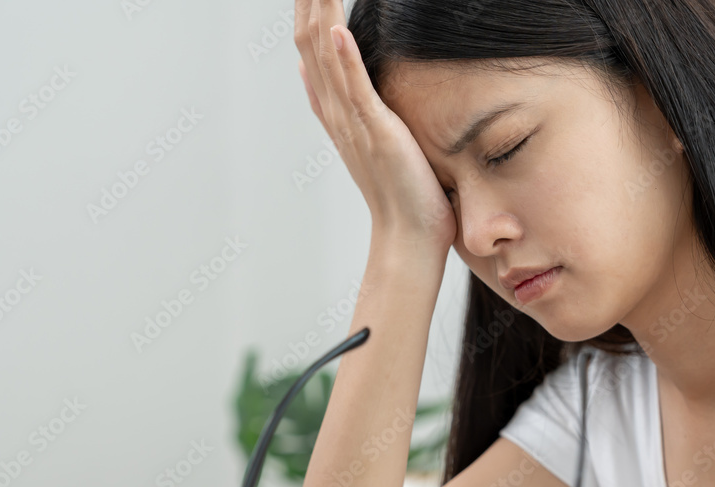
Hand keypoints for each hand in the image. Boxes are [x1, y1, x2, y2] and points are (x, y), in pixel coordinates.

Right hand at [293, 0, 456, 259]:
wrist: (407, 236)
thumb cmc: (399, 191)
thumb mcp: (364, 136)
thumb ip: (337, 100)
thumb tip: (311, 70)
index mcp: (335, 109)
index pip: (312, 46)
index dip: (306, 9)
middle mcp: (336, 112)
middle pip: (310, 42)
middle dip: (307, 2)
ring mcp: (353, 122)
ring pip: (326, 57)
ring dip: (319, 14)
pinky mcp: (377, 133)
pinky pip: (356, 90)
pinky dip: (345, 59)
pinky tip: (338, 29)